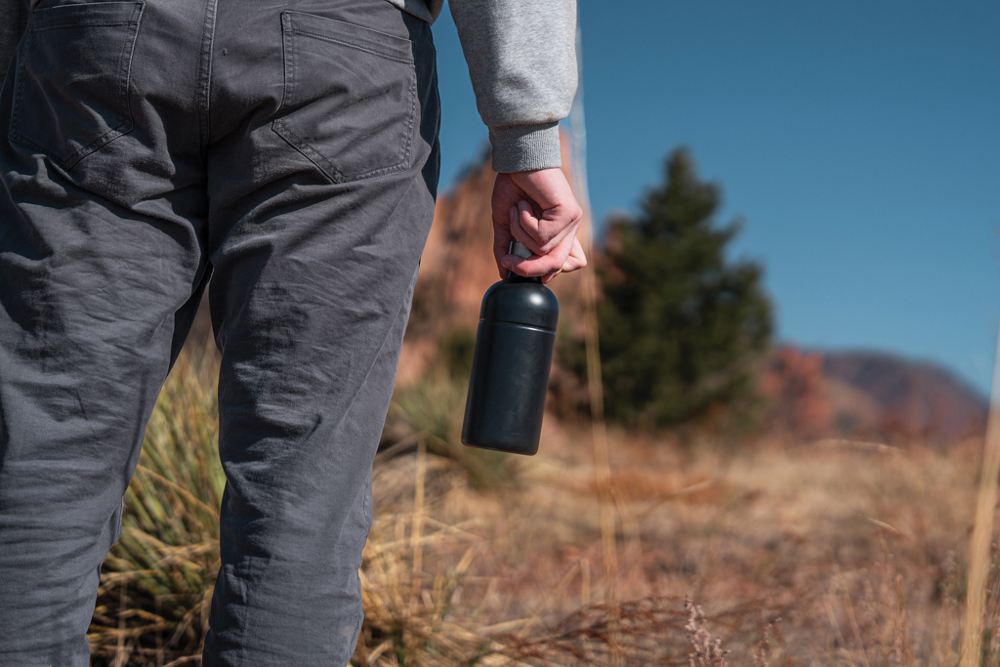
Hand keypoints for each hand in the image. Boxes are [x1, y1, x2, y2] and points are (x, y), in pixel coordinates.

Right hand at [491, 168, 586, 283]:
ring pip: (544, 250)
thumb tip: (503, 274)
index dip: (548, 272)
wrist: (517, 161)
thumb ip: (505, 248)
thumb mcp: (505, 223)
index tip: (526, 271)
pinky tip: (524, 204)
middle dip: (529, 269)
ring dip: (520, 232)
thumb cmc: (513, 186)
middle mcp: (570, 228)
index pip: (570, 264)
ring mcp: (572, 221)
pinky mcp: (569, 213)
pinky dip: (525, 221)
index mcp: (561, 231)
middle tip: (507, 262)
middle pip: (557, 265)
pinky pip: (542, 235)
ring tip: (517, 210)